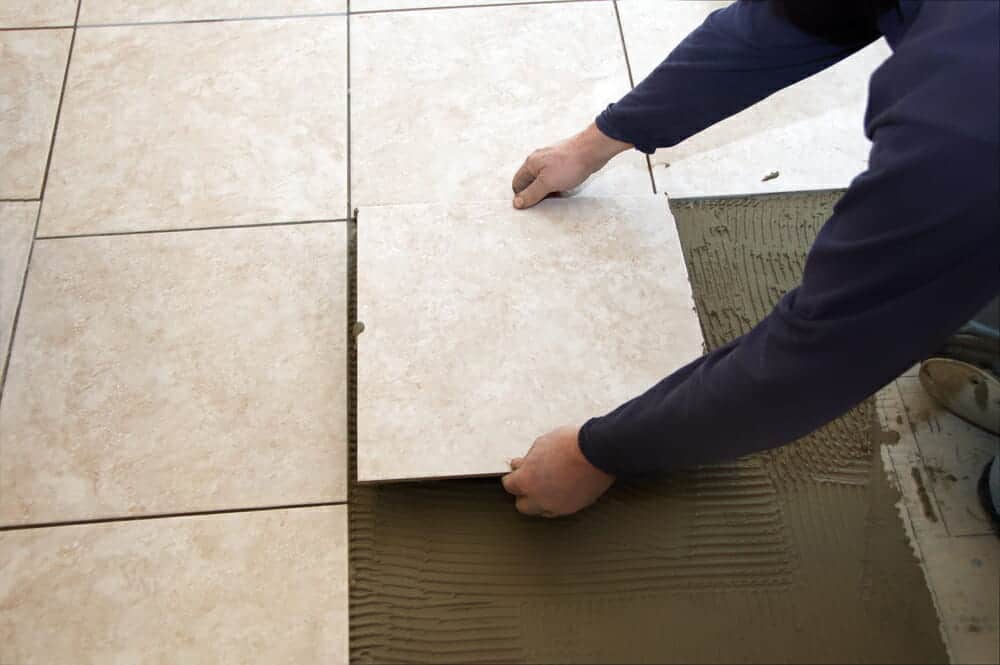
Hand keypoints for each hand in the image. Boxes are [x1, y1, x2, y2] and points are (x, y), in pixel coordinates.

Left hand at [501, 425, 614, 517]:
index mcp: (527, 481)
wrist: (598, 451)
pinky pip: (559, 508)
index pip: (510, 485)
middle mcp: (540, 499)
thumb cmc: (570, 444)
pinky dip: (557, 501)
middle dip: (523, 494)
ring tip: (547, 486)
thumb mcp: (542, 444)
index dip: (512, 477)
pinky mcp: (575, 507)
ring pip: (542, 511)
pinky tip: (561, 489)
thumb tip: (521, 464)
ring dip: (540, 500)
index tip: (516, 472)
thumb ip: (528, 459)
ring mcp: (558, 506)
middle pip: (522, 505)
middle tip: (529, 482)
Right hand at [511, 123, 631, 209]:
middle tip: (547, 201)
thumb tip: (516, 203)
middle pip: (530, 181)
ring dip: (547, 189)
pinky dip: (557, 183)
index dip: (522, 196)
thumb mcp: (547, 183)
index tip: (532, 206)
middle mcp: (538, 159)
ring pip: (543, 178)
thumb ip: (531, 194)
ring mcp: (550, 159)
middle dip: (536, 193)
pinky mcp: (562, 160)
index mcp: (530, 163)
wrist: (592, 150)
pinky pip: (554, 175)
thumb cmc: (569, 165)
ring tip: (558, 194)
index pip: (517, 183)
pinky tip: (566, 186)